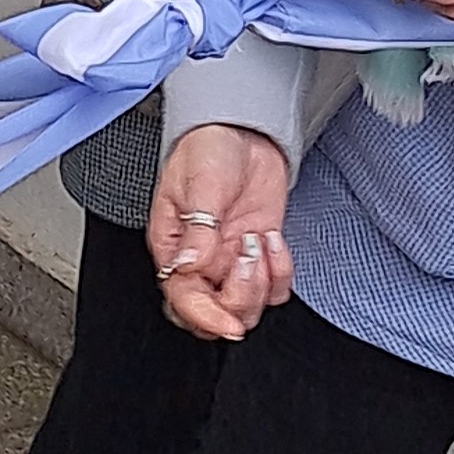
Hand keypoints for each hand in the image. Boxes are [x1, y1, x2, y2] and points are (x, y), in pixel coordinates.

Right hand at [148, 125, 294, 341]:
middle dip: (238, 300)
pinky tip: (271, 240)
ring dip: (260, 284)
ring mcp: (230, 260)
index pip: (182, 301)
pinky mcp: (258, 255)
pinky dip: (280, 272)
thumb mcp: (200, 184)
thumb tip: (187, 266)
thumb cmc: (207, 149)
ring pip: (245, 306)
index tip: (228, 323)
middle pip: (214, 313)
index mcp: (173, 249)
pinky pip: (272, 287)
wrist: (242, 130)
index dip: (206, 318)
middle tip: (247, 260)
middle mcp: (200, 262)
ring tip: (258, 242)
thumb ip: (197, 228)